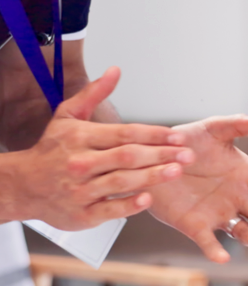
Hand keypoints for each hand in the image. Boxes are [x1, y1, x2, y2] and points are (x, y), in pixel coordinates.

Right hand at [0, 67, 192, 229]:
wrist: (21, 186)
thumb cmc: (51, 150)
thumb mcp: (67, 117)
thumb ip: (93, 94)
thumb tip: (115, 71)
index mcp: (80, 137)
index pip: (124, 133)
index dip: (154, 134)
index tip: (178, 136)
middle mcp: (80, 163)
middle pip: (127, 157)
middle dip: (160, 154)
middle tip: (187, 154)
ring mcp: (80, 190)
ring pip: (121, 182)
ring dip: (152, 177)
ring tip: (176, 171)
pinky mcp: (81, 214)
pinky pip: (109, 209)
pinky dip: (129, 204)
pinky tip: (148, 198)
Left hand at [147, 115, 247, 262]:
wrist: (152, 157)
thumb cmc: (187, 141)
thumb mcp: (212, 129)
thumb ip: (236, 125)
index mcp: (246, 176)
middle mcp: (236, 198)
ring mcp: (218, 214)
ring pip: (242, 231)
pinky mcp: (196, 226)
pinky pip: (209, 242)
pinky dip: (216, 252)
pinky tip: (222, 259)